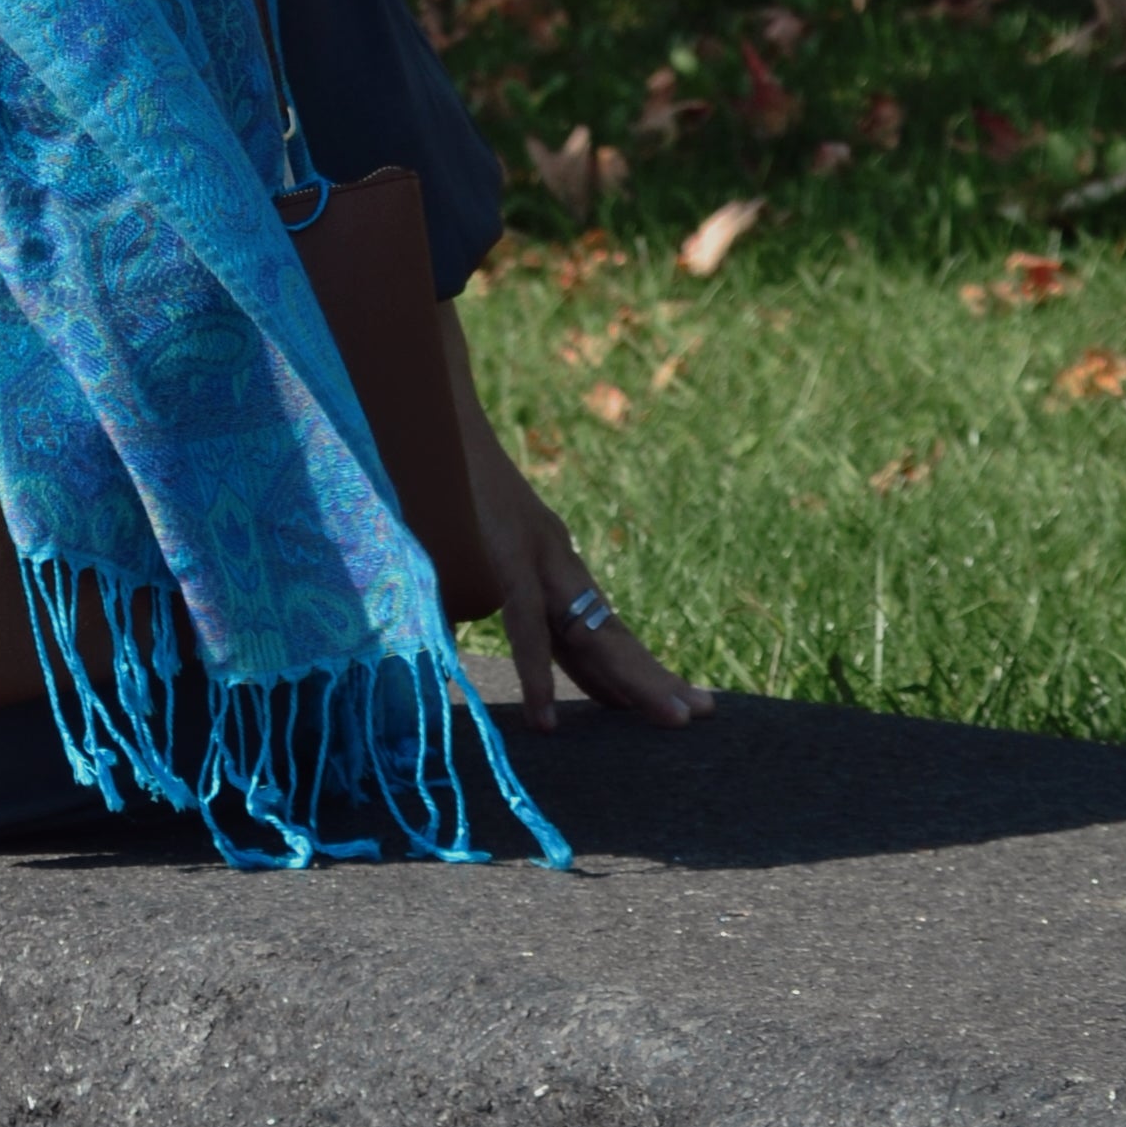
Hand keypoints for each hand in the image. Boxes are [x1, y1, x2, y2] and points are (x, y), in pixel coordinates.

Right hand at [439, 306, 715, 734]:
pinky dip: (535, 673)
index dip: (626, 666)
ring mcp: (532, 556)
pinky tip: (546, 721)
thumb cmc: (430, 469)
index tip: (663, 700)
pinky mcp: (503, 555)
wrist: (425, 405)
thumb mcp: (454, 534)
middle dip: (650, 677)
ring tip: (673, 718)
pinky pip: (524, 624)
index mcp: (546, 554)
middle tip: (700, 714)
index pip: (593, 623)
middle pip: (608, 632)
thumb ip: (460, 581)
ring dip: (632, 680)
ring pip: (591, 632)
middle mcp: (552, 557)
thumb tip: (441, 628)